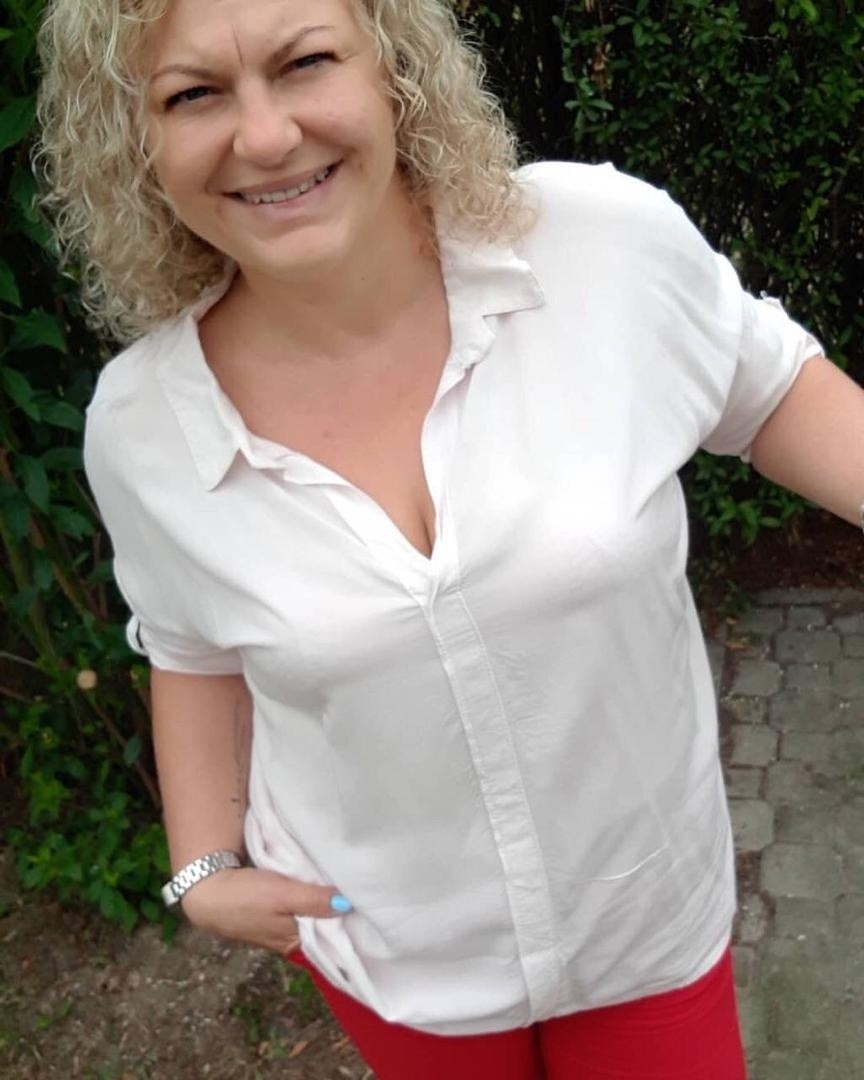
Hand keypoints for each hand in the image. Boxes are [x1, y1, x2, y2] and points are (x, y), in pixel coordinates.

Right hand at [179, 866, 348, 953]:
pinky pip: (298, 906)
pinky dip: (309, 896)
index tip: (372, 909)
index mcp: (294, 943)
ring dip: (324, 902)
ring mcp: (278, 926)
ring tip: (349, 884)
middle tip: (365, 891)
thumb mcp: (284, 896)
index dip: (350, 926)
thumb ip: (314, 901)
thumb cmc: (245, 897)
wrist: (206, 890)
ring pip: (310, 915)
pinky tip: (320, 882)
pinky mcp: (269, 911)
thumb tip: (349, 906)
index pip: (331, 941)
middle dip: (339, 912)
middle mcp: (289, 939)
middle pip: (322, 927)